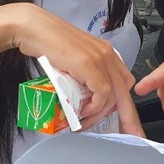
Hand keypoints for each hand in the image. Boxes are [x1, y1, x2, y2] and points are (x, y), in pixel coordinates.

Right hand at [6, 4, 143, 135]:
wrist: (33, 28)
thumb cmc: (47, 43)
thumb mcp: (72, 62)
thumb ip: (82, 77)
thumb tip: (83, 99)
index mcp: (106, 53)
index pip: (125, 83)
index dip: (127, 106)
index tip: (128, 124)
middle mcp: (107, 55)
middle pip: (125, 92)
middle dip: (128, 118)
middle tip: (130, 135)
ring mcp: (100, 58)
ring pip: (113, 96)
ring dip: (99, 115)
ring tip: (84, 121)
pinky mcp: (89, 63)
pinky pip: (102, 93)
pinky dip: (94, 107)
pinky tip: (82, 110)